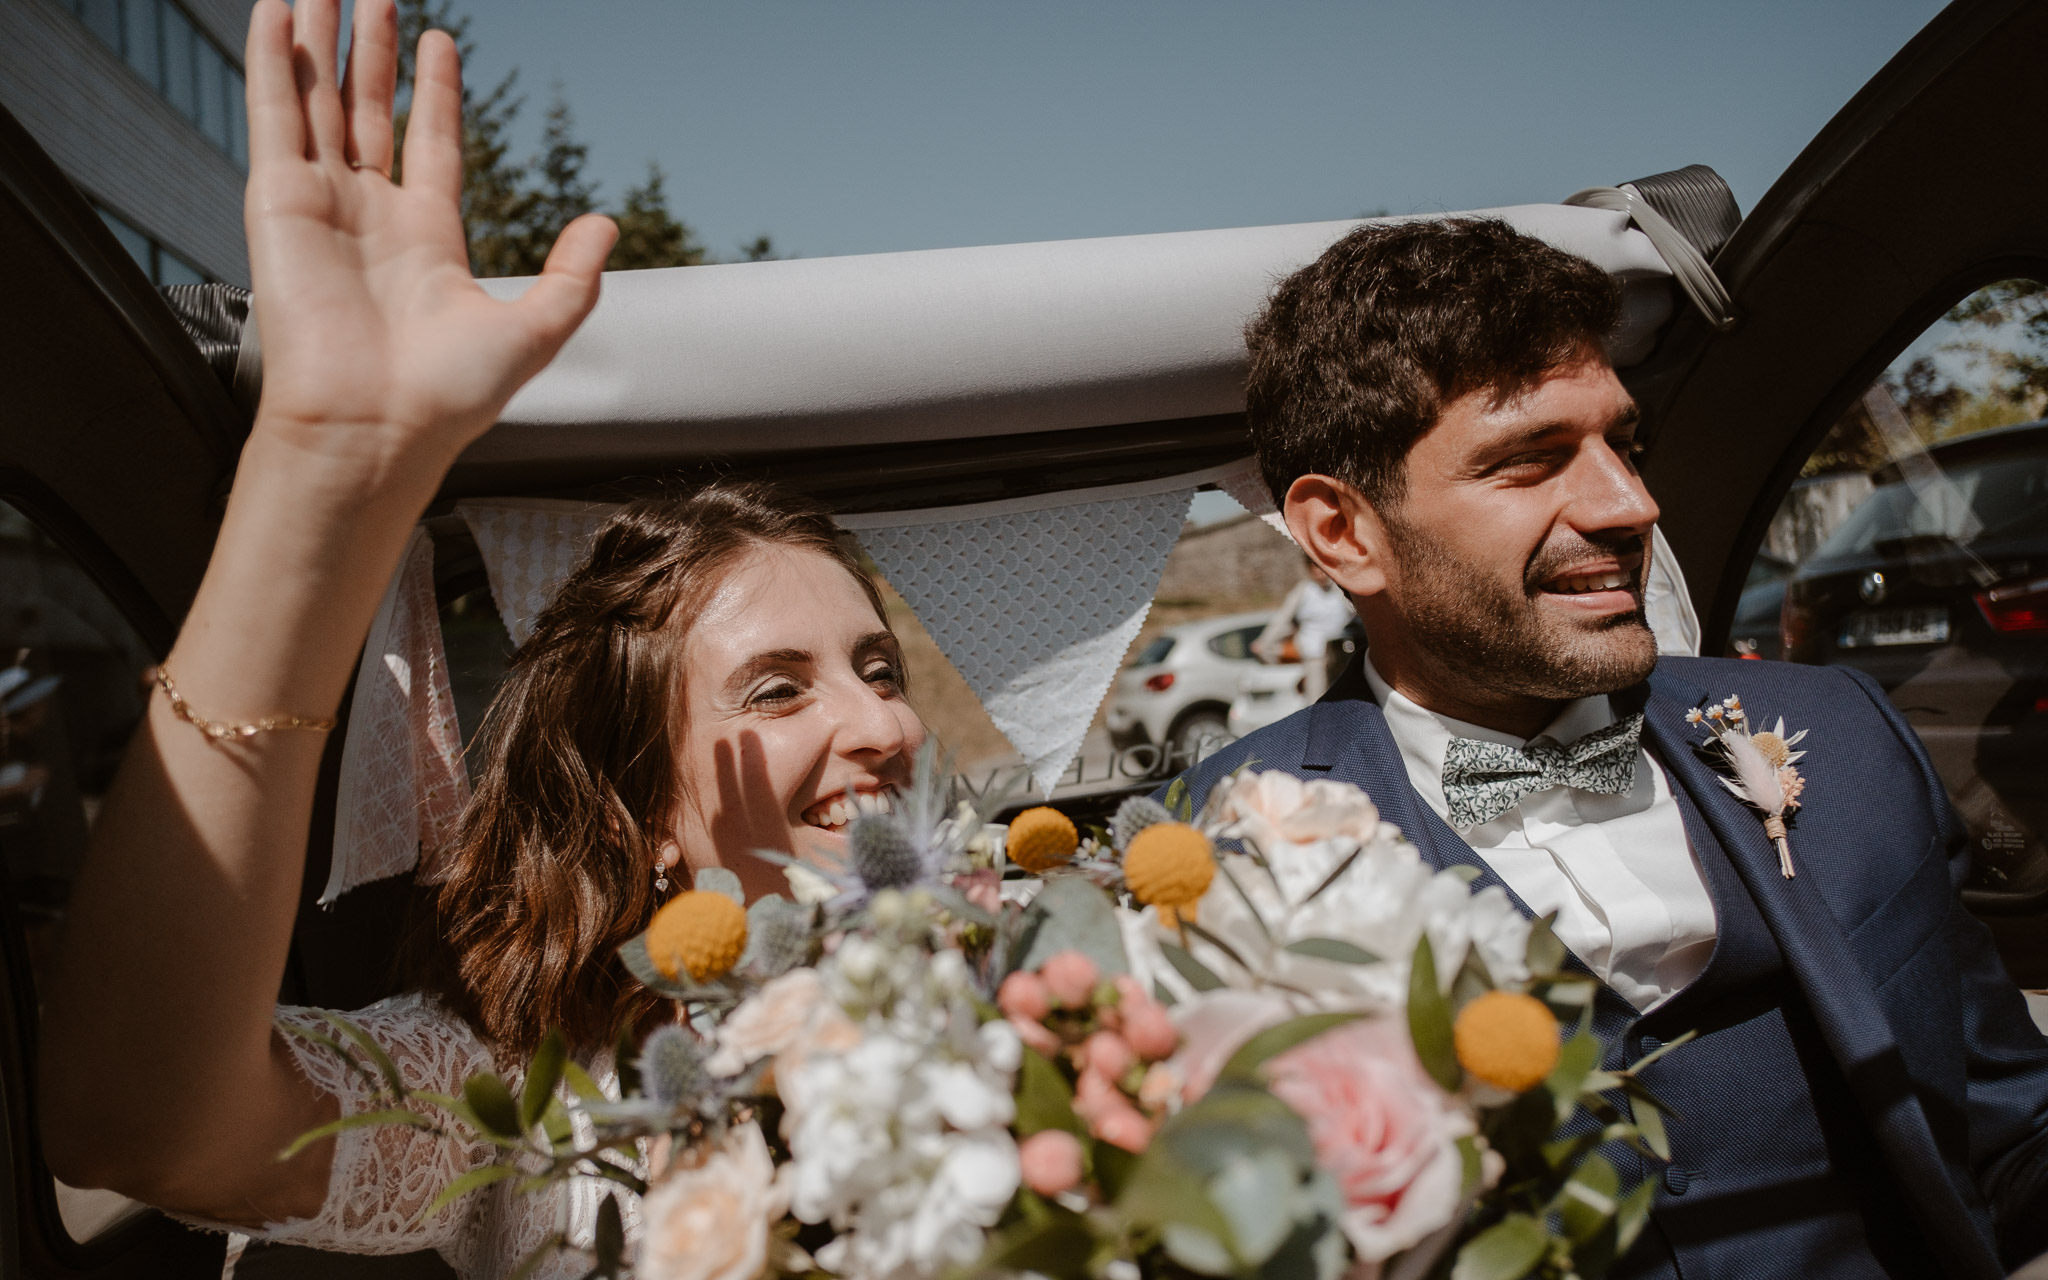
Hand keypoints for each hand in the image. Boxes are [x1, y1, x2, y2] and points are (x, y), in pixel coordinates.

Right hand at [241, 0, 614, 482]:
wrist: (374, 427)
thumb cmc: (446, 399)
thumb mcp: (534, 331)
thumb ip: (571, 277)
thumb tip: (605, 223)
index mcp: (428, 242)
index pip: (431, 145)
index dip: (436, 92)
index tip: (439, 42)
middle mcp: (371, 217)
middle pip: (371, 112)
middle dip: (373, 54)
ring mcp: (322, 205)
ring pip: (320, 103)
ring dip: (321, 43)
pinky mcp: (279, 201)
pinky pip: (274, 114)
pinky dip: (272, 61)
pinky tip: (278, 11)